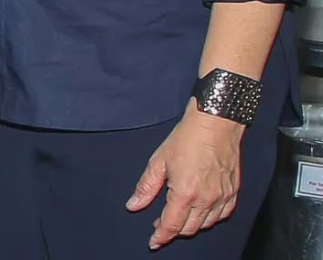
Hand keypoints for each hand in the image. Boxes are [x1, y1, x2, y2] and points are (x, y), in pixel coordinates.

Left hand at [126, 104, 245, 248]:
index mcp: (185, 193)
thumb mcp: (158, 161)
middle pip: (189, 228)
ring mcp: (223, 197)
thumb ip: (146, 187)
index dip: (161, 236)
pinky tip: (201, 211)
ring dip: (191, 224)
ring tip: (178, 214)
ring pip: (206, 224)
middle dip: (174, 229)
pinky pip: (222, 215)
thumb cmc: (187, 139)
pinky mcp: (234, 192)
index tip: (154, 242)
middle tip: (161, 222)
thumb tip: (133, 205)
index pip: (172, 225)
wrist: (216, 124)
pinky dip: (210, 218)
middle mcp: (206, 199)